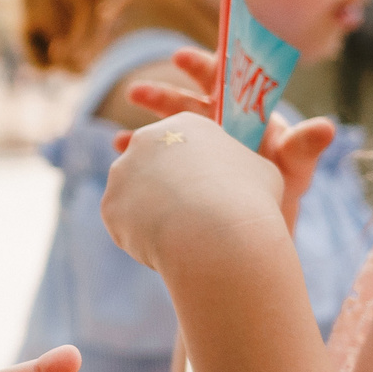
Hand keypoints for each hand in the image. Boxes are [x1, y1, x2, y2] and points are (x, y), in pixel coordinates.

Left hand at [103, 109, 289, 272]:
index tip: (207, 187)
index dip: (196, 166)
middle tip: (190, 214)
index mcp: (185, 125)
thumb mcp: (262, 172)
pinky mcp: (110, 204)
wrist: (217, 233)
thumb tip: (239, 178)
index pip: (185, 141)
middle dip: (168, 187)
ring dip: (154, 212)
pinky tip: (165, 246)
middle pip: (155, 164)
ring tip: (183, 235)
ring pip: (136, 194)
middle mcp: (146, 140)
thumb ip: (241, 168)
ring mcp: (123, 171)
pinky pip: (126, 222)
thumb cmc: (249, 200)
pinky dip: (143, 236)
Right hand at [120, 47, 334, 233]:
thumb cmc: (283, 196)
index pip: (221, 83)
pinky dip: (139, 162)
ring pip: (166, 134)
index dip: (200, 67)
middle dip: (160, 97)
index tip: (179, 58)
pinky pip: (156, 164)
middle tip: (136, 94)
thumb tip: (327, 127)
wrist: (261, 238)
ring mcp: (198, 154)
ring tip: (121, 139)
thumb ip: (303, 146)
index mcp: (243, 117)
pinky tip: (125, 168)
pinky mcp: (182, 177)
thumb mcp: (294, 169)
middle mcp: (217, 131)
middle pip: (185, 106)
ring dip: (143, 132)